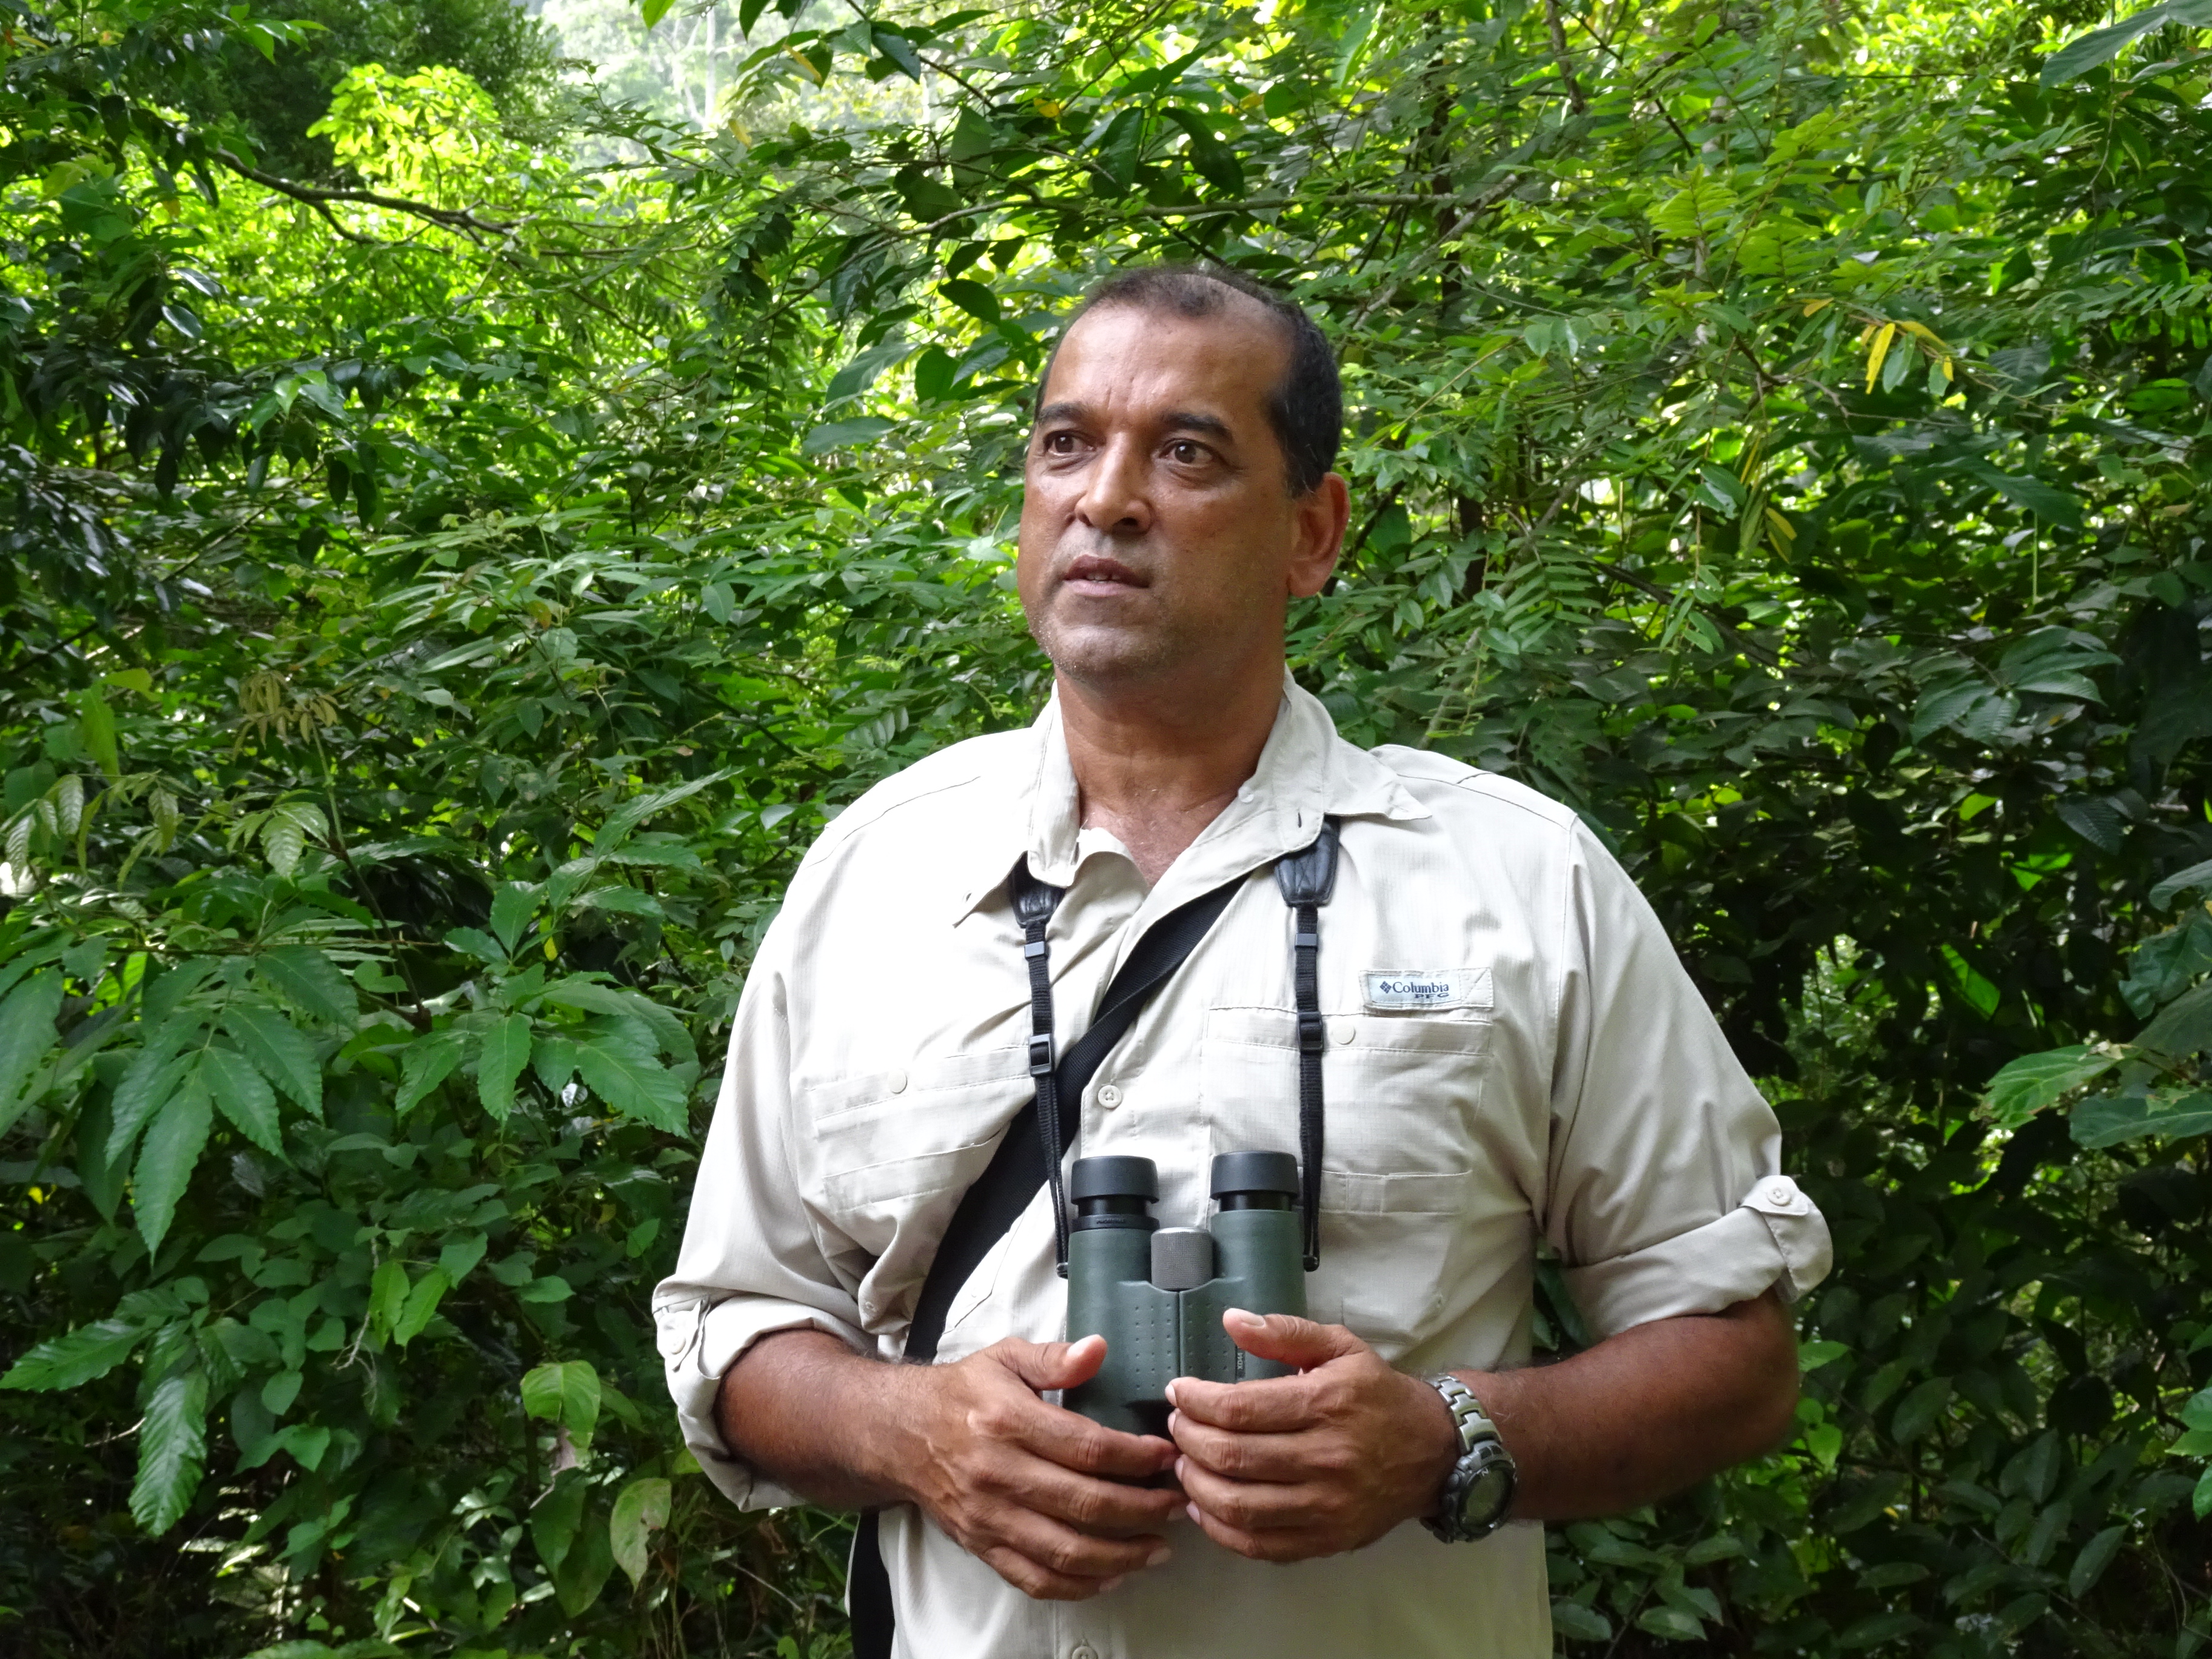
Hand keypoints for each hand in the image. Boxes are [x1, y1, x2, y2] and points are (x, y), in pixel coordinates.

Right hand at [883, 1333, 1183, 1600]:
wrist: (900, 1433)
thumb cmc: (962, 1393)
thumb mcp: (1004, 1357)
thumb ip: (1054, 1357)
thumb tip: (1099, 1349)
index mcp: (1007, 1421)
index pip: (1088, 1447)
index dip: (1136, 1457)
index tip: (1168, 1456)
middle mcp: (999, 1474)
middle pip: (1086, 1504)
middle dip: (1144, 1508)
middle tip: (1179, 1503)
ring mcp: (990, 1517)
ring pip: (1066, 1551)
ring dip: (1122, 1554)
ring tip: (1160, 1546)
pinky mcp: (983, 1545)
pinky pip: (1035, 1579)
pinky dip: (1079, 1586)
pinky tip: (1113, 1574)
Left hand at [1167, 1309, 1458, 1562]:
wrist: (1433, 1451)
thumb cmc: (1378, 1394)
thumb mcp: (1340, 1347)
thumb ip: (1285, 1331)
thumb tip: (1230, 1320)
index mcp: (1326, 1404)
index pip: (1240, 1409)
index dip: (1196, 1402)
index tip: (1178, 1392)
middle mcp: (1326, 1458)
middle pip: (1233, 1457)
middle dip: (1189, 1440)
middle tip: (1176, 1426)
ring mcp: (1326, 1506)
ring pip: (1240, 1505)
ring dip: (1197, 1485)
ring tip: (1184, 1463)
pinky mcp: (1326, 1540)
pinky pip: (1260, 1544)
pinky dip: (1221, 1529)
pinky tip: (1203, 1507)